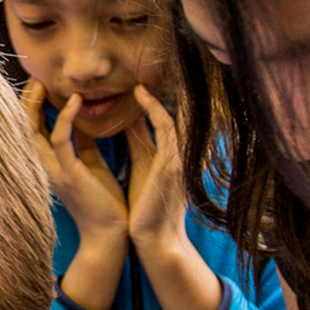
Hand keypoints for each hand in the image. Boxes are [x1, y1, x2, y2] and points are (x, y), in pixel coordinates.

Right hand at [23, 80, 126, 241]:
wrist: (109, 232)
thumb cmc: (102, 200)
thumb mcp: (89, 162)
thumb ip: (82, 141)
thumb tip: (81, 115)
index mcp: (47, 164)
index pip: (29, 129)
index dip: (30, 105)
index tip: (39, 83)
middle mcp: (43, 166)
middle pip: (21, 127)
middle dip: (26, 100)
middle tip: (36, 77)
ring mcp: (53, 170)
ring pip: (32, 131)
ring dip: (35, 104)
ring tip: (43, 83)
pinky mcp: (68, 173)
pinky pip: (60, 139)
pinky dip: (66, 117)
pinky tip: (75, 100)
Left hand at [123, 86, 189, 249]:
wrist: (155, 240)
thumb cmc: (146, 208)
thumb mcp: (142, 168)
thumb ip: (139, 142)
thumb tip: (130, 120)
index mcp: (170, 155)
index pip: (165, 120)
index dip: (152, 101)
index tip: (138, 85)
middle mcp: (178, 154)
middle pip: (174, 114)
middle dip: (160, 93)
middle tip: (145, 69)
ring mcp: (179, 158)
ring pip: (172, 116)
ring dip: (156, 96)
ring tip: (143, 74)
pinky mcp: (172, 164)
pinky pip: (166, 128)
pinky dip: (154, 110)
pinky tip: (141, 94)